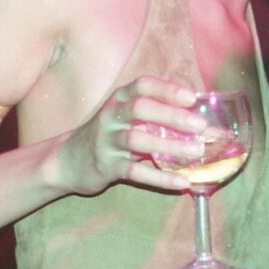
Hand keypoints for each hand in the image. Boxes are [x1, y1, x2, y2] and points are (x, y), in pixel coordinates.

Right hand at [57, 76, 205, 194]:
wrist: (68, 160)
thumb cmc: (108, 134)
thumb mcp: (124, 116)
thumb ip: (153, 113)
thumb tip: (197, 116)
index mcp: (119, 98)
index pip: (143, 86)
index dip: (168, 90)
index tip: (192, 98)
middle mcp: (111, 116)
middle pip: (140, 108)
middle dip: (172, 115)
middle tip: (200, 126)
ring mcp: (107, 141)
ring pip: (138, 140)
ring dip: (169, 145)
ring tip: (196, 151)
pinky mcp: (106, 166)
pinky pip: (135, 172)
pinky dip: (160, 178)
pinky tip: (181, 182)